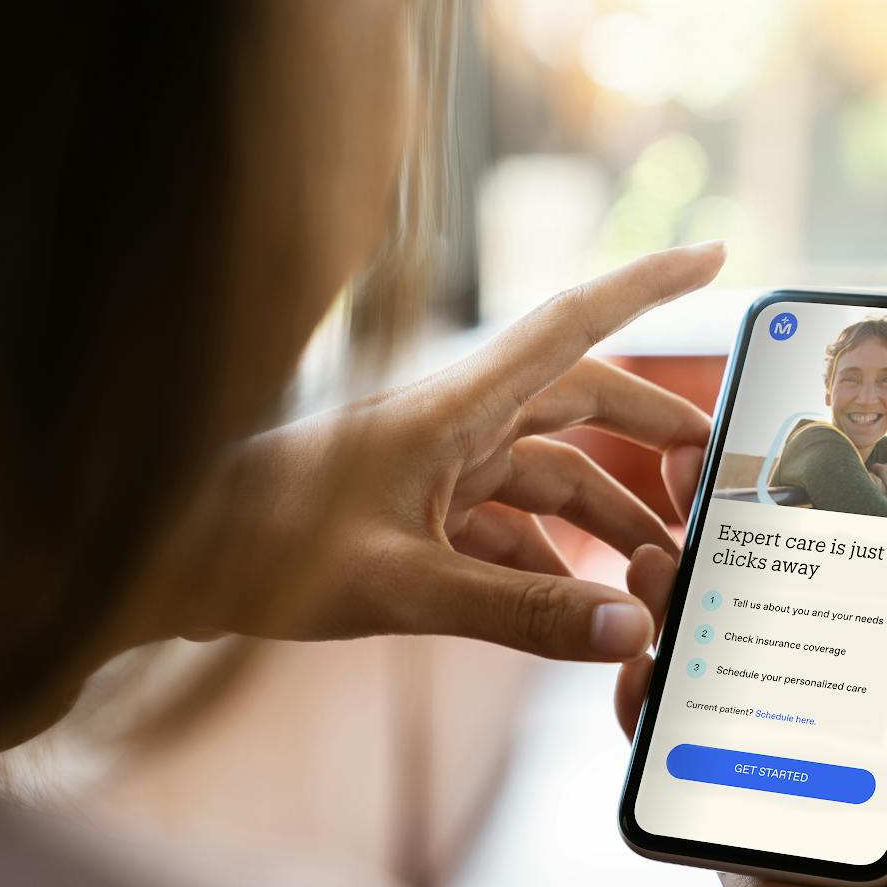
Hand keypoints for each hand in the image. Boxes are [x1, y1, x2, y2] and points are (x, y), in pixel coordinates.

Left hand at [164, 243, 723, 660]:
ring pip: (548, 475)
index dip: (649, 285)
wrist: (171, 564)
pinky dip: (548, 561)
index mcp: (456, 406)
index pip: (573, 327)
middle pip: (581, 406)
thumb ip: (517, 611)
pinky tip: (575, 604)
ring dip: (604, 517)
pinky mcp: (415, 511)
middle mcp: (455, 423)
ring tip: (656, 572)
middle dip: (652, 435)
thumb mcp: (402, 585)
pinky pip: (506, 525)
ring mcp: (436, 467)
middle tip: (711, 475)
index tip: (715, 257)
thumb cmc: (259, 547)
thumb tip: (626, 628)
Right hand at [615, 474, 886, 886]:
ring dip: (678, 603)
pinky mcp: (727, 802)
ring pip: (715, 660)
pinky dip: (643, 698)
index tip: (790, 445)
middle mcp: (845, 711)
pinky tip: (635, 655)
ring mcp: (780, 756)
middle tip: (694, 482)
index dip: (828, 511)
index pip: (864, 574)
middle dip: (734, 546)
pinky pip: (674, 740)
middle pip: (777, 606)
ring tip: (654, 553)